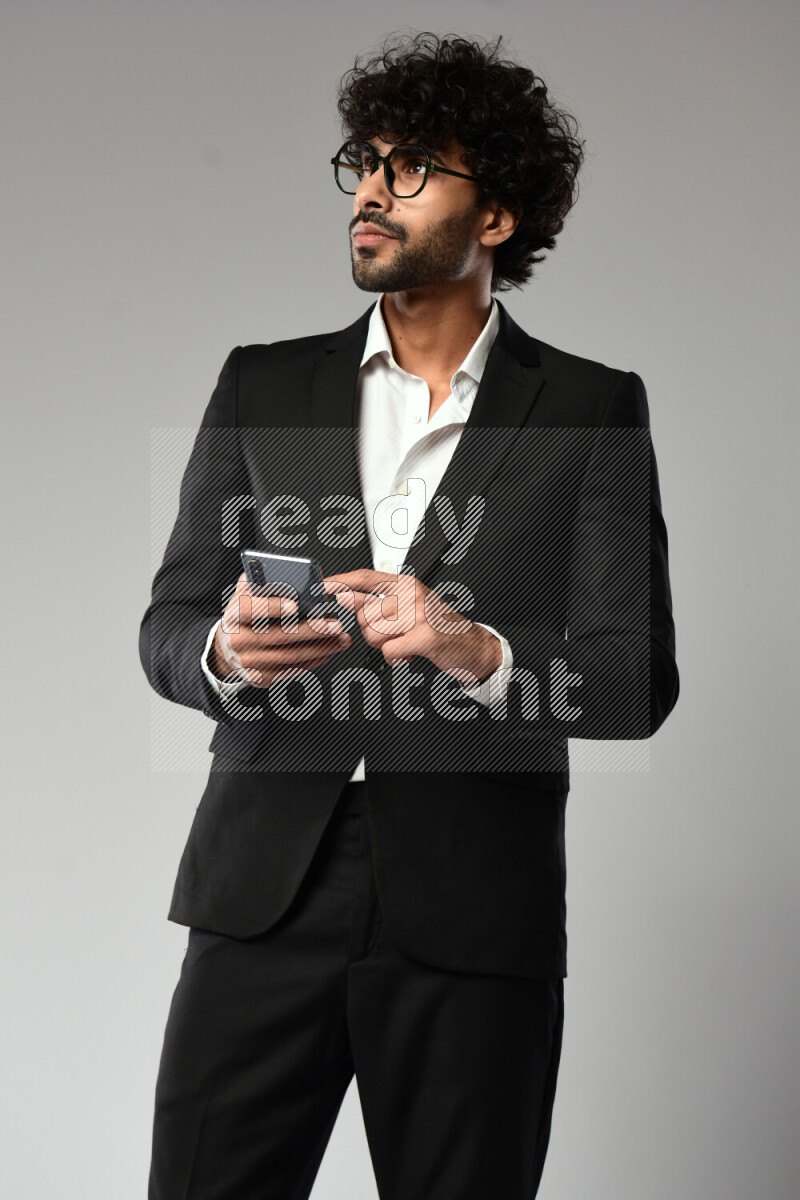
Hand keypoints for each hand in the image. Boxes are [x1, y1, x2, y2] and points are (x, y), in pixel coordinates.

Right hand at [212, 573, 351, 688]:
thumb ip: (261, 580)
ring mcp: (248, 662)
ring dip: (320, 648)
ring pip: (289, 656)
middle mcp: (238, 640)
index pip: (250, 609)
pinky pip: (290, 670)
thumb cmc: (245, 616)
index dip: (272, 606)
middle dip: (312, 630)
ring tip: (340, 639)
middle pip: (279, 635)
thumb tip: (288, 570)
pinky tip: (327, 652)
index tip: (296, 605)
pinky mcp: (258, 677)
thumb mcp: (245, 595)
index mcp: (234, 615)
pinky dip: (311, 661)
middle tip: (335, 624)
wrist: (228, 647)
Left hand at [322, 569, 501, 684]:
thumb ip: (374, 602)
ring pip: (374, 634)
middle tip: (395, 634)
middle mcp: (412, 593)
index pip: (365, 578)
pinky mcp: (426, 635)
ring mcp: (420, 613)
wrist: (470, 645)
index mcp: (405, 584)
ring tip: (404, 642)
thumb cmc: (436, 626)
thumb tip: (343, 596)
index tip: (322, 586)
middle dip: (372, 632)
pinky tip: (408, 653)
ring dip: (385, 646)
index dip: (341, 582)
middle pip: (364, 615)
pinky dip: (395, 658)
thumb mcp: (405, 608)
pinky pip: (389, 650)